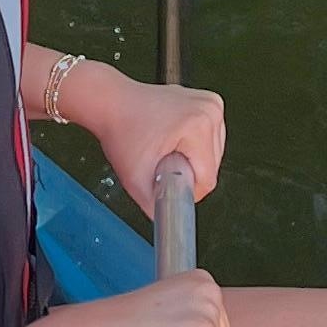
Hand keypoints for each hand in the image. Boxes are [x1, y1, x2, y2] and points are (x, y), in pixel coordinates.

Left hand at [84, 73, 225, 220]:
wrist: (112, 103)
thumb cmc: (120, 131)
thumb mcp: (134, 179)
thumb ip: (156, 207)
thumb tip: (171, 225)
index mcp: (198, 126)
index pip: (208, 178)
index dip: (187, 190)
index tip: (165, 181)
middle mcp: (210, 110)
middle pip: (212, 166)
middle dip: (188, 172)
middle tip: (160, 162)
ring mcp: (211, 103)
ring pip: (214, 153)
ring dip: (192, 158)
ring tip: (165, 146)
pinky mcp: (209, 101)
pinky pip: (211, 137)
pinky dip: (194, 144)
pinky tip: (173, 137)